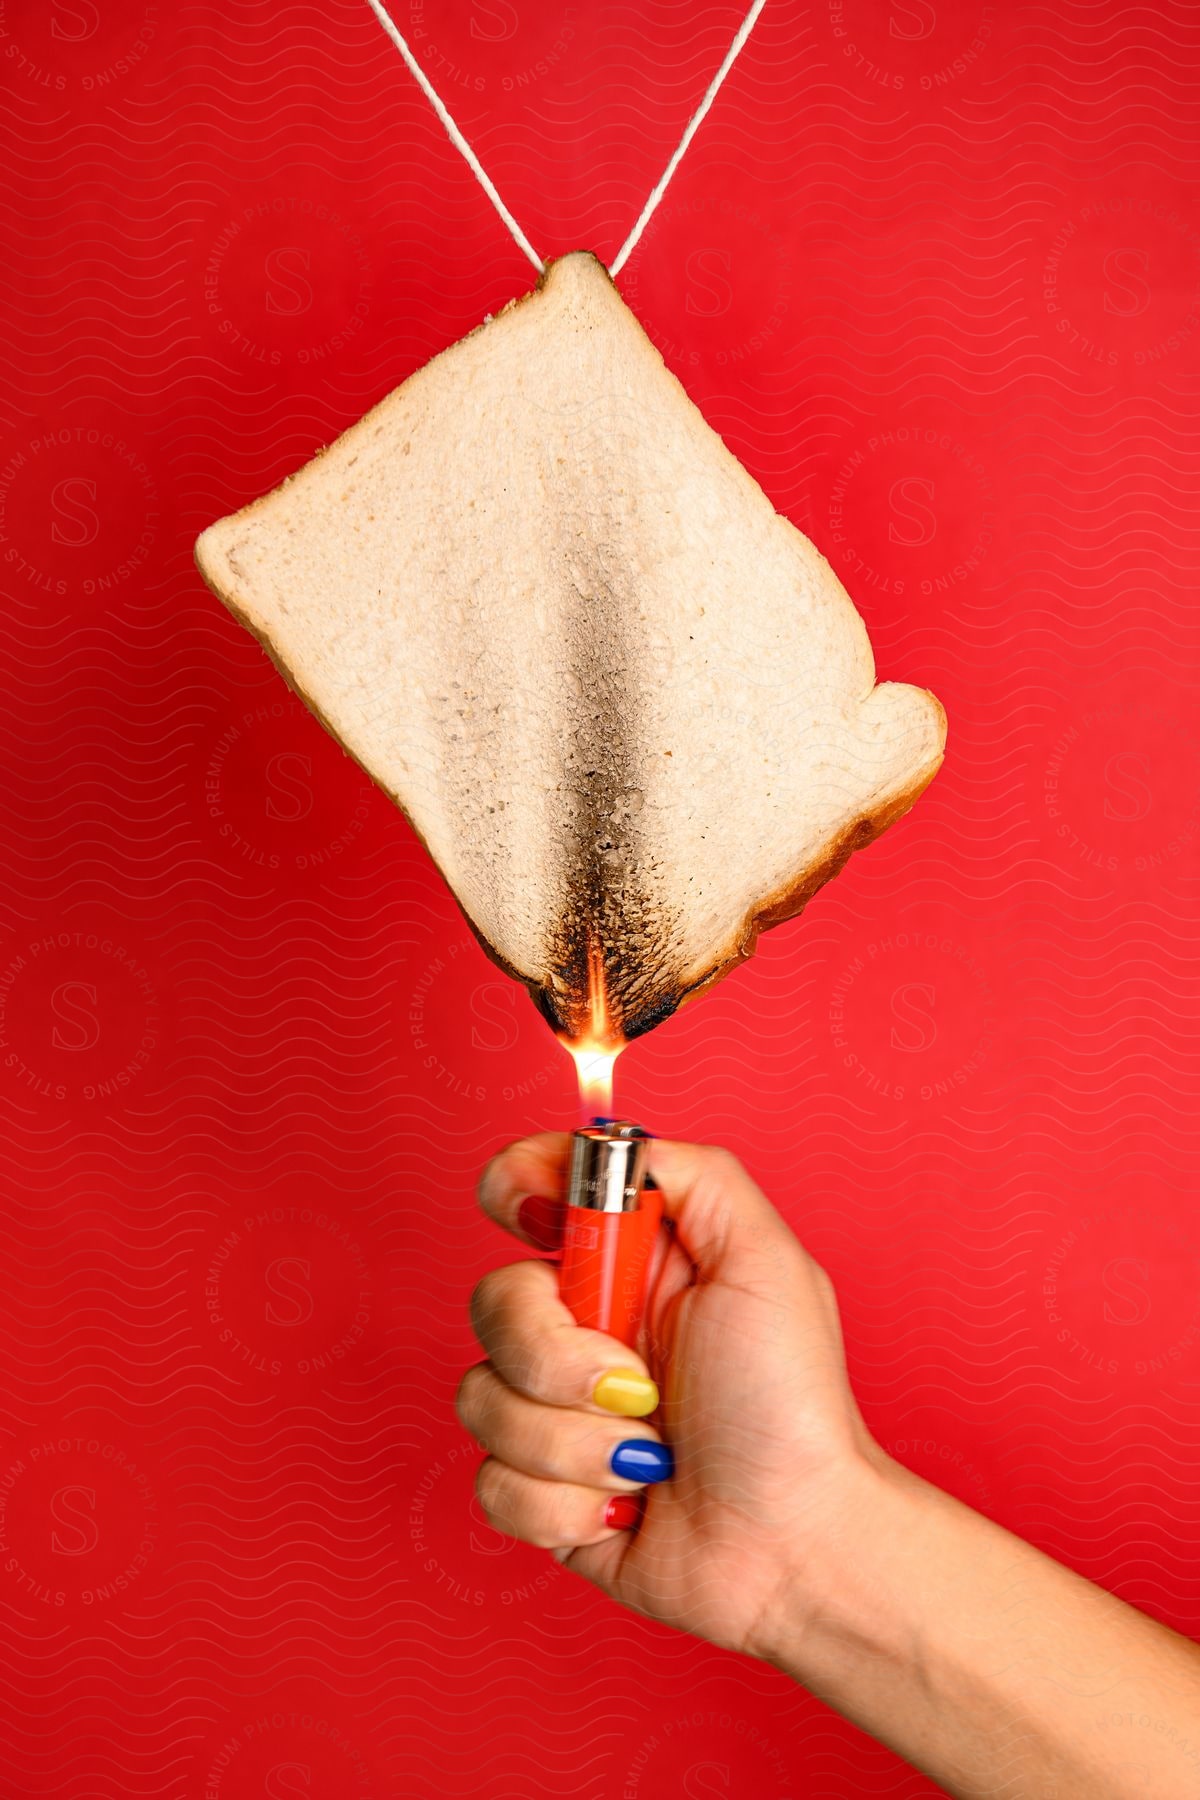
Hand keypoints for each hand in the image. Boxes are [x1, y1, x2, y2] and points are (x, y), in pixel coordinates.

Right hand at [456, 1132, 880, 1662]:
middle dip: (555, 1355)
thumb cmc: (792, 1408)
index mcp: (633, 1262)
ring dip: (573, 1441)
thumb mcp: (765, 1260)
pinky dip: (565, 1502)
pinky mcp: (541, 1488)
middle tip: (638, 1385)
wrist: (796, 1547)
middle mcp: (586, 1327)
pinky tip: (627, 1507)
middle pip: (492, 1299)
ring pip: (482, 1396)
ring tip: (650, 1460)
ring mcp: (558, 1410)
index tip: (536, 1220)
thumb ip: (696, 1175)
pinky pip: (491, 1481)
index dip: (515, 1188)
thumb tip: (614, 1140)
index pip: (532, 1188)